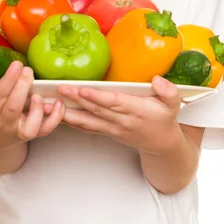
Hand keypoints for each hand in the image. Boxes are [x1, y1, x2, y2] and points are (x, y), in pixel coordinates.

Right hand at [0, 61, 64, 150]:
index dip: (9, 80)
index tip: (16, 64)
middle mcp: (4, 124)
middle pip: (14, 107)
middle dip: (22, 87)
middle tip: (28, 70)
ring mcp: (19, 131)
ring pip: (31, 124)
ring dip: (37, 108)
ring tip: (37, 92)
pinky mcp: (32, 134)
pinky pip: (46, 129)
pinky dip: (55, 118)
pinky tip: (58, 103)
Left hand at [45, 76, 181, 153]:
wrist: (162, 143)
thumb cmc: (165, 118)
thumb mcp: (173, 104)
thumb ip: (168, 91)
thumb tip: (157, 80)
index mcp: (136, 110)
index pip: (113, 103)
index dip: (96, 97)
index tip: (82, 89)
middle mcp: (121, 121)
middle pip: (95, 110)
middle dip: (75, 100)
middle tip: (59, 89)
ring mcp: (112, 128)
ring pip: (86, 120)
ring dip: (66, 113)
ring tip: (49, 105)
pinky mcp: (106, 132)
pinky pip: (86, 127)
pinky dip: (71, 121)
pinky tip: (56, 114)